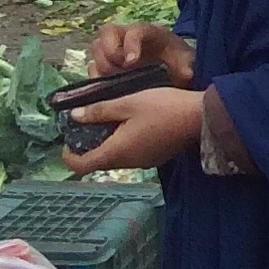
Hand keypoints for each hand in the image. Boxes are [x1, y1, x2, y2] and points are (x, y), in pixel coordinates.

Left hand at [63, 86, 204, 173]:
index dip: (69, 155)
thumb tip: (74, 116)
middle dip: (88, 146)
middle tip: (88, 122)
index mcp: (117, 151)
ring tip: (110, 119)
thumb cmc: (163, 107)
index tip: (67, 140)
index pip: (82, 166)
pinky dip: (123, 144)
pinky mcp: (156, 157)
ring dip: (107, 143)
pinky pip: (131, 155)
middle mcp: (128, 163)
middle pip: (98, 162)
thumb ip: (99, 110)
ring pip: (116, 158)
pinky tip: (131, 125)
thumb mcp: (127, 102)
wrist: (201, 117)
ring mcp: (144, 162)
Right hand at [87, 22, 195, 84]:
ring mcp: (113, 48)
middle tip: (120, 71)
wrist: (171, 66)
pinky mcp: (106, 63)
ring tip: (114, 80)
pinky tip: (107, 89)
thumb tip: (186, 74)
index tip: (131, 62)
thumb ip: (186, 66)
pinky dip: (96, 77)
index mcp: (147, 32)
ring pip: (96, 48)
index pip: (135, 31)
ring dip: (102, 65)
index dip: (130, 44)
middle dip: (110, 52)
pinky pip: (93, 67)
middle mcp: (126, 36)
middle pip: (107, 33)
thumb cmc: (176, 59)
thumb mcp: (185, 62)